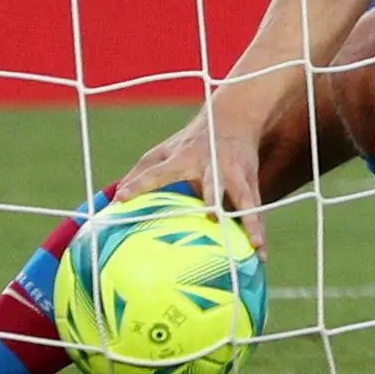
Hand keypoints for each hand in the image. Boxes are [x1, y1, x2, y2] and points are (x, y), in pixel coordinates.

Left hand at [118, 111, 267, 249]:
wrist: (235, 119)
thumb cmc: (191, 141)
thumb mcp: (164, 150)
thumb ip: (142, 173)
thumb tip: (113, 200)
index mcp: (185, 157)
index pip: (158, 172)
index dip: (140, 184)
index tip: (121, 199)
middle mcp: (213, 166)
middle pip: (214, 184)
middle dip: (214, 200)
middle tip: (213, 217)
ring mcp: (236, 175)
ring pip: (245, 200)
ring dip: (250, 222)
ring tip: (255, 246)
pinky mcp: (252, 183)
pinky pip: (255, 210)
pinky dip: (258, 231)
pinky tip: (261, 254)